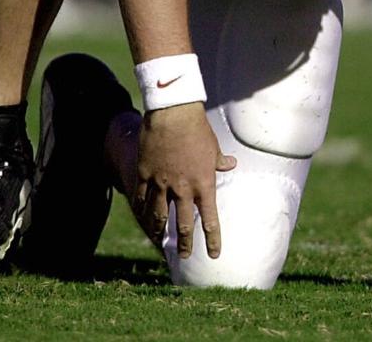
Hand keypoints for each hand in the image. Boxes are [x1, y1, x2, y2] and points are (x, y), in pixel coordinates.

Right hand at [133, 102, 235, 258]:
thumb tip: (231, 165)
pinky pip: (141, 198)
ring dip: (159, 231)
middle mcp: (182, 189)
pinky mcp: (145, 174)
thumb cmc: (198, 129)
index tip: (215, 254)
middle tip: (184, 257)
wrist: (173, 114)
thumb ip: (219, 162)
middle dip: (184, 244)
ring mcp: (161, 183)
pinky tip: (142, 217)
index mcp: (204, 184)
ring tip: (159, 241)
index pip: (210, 219)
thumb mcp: (213, 148)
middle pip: (182, 225)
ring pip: (158, 215)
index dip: (213, 239)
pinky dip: (141, 210)